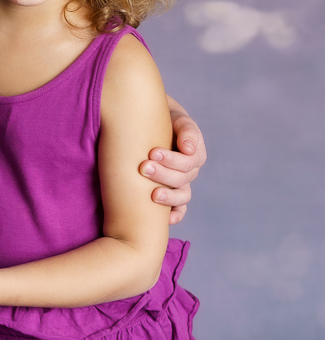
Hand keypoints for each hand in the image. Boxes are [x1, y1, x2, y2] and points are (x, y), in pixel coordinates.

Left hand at [139, 98, 206, 223]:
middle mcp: (190, 171)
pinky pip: (179, 210)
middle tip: (143, 167)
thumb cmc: (165, 119)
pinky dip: (175, 215)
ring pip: (182, 196)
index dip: (171, 159)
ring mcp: (182, 184)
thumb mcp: (177, 119)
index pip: (187, 161)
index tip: (152, 152)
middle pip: (182, 178)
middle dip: (163, 174)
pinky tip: (166, 219)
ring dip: (169, 197)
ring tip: (153, 195)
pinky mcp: (172, 194)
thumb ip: (186, 131)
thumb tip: (188, 148)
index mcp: (195, 153)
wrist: (151, 125)